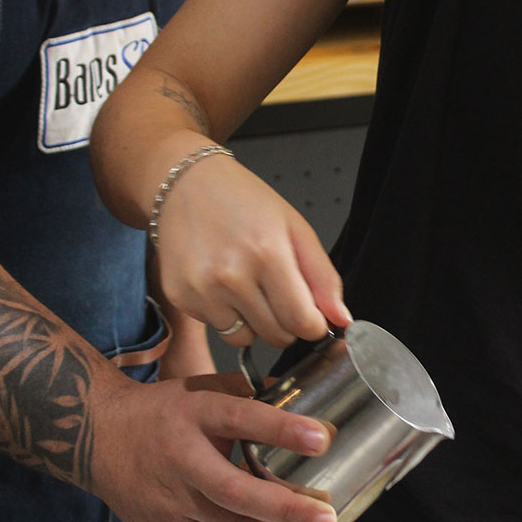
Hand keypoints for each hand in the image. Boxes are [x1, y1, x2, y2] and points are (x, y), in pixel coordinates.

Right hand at [89, 368, 341, 521]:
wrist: (95, 437)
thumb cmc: (160, 411)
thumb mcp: (202, 387)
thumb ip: (250, 394)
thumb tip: (306, 396)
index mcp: (193, 413)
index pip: (239, 418)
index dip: (281, 429)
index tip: (321, 438)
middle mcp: (181, 459)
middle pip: (236, 492)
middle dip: (287, 511)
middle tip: (328, 519)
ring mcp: (169, 499)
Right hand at [154, 154, 350, 346]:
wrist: (187, 183)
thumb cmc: (244, 201)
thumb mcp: (296, 228)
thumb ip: (323, 277)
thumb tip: (341, 319)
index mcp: (267, 254)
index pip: (302, 322)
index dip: (313, 325)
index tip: (311, 316)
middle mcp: (231, 276)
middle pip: (276, 336)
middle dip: (286, 323)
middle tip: (277, 291)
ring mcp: (202, 289)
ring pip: (245, 338)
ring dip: (253, 321)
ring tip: (246, 283)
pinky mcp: (180, 296)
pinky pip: (216, 327)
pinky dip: (224, 313)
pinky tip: (220, 281)